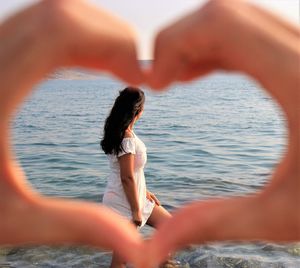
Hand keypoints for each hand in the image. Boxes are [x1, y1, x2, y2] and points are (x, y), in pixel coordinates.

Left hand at [0, 0, 143, 265]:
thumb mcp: (10, 219)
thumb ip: (76, 226)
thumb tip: (134, 244)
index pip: (58, 34)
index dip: (111, 43)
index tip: (140, 76)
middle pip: (60, 14)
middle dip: (110, 36)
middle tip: (136, 70)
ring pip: (52, 15)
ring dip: (95, 35)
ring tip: (121, 66)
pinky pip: (42, 29)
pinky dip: (78, 40)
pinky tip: (95, 64)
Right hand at [143, 0, 299, 266]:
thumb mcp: (287, 216)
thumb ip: (217, 224)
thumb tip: (159, 242)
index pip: (221, 23)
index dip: (175, 43)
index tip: (157, 82)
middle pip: (222, 13)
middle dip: (179, 41)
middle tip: (162, 81)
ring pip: (233, 19)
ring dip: (195, 43)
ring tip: (176, 78)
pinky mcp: (299, 54)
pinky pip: (246, 32)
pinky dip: (213, 47)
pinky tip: (200, 72)